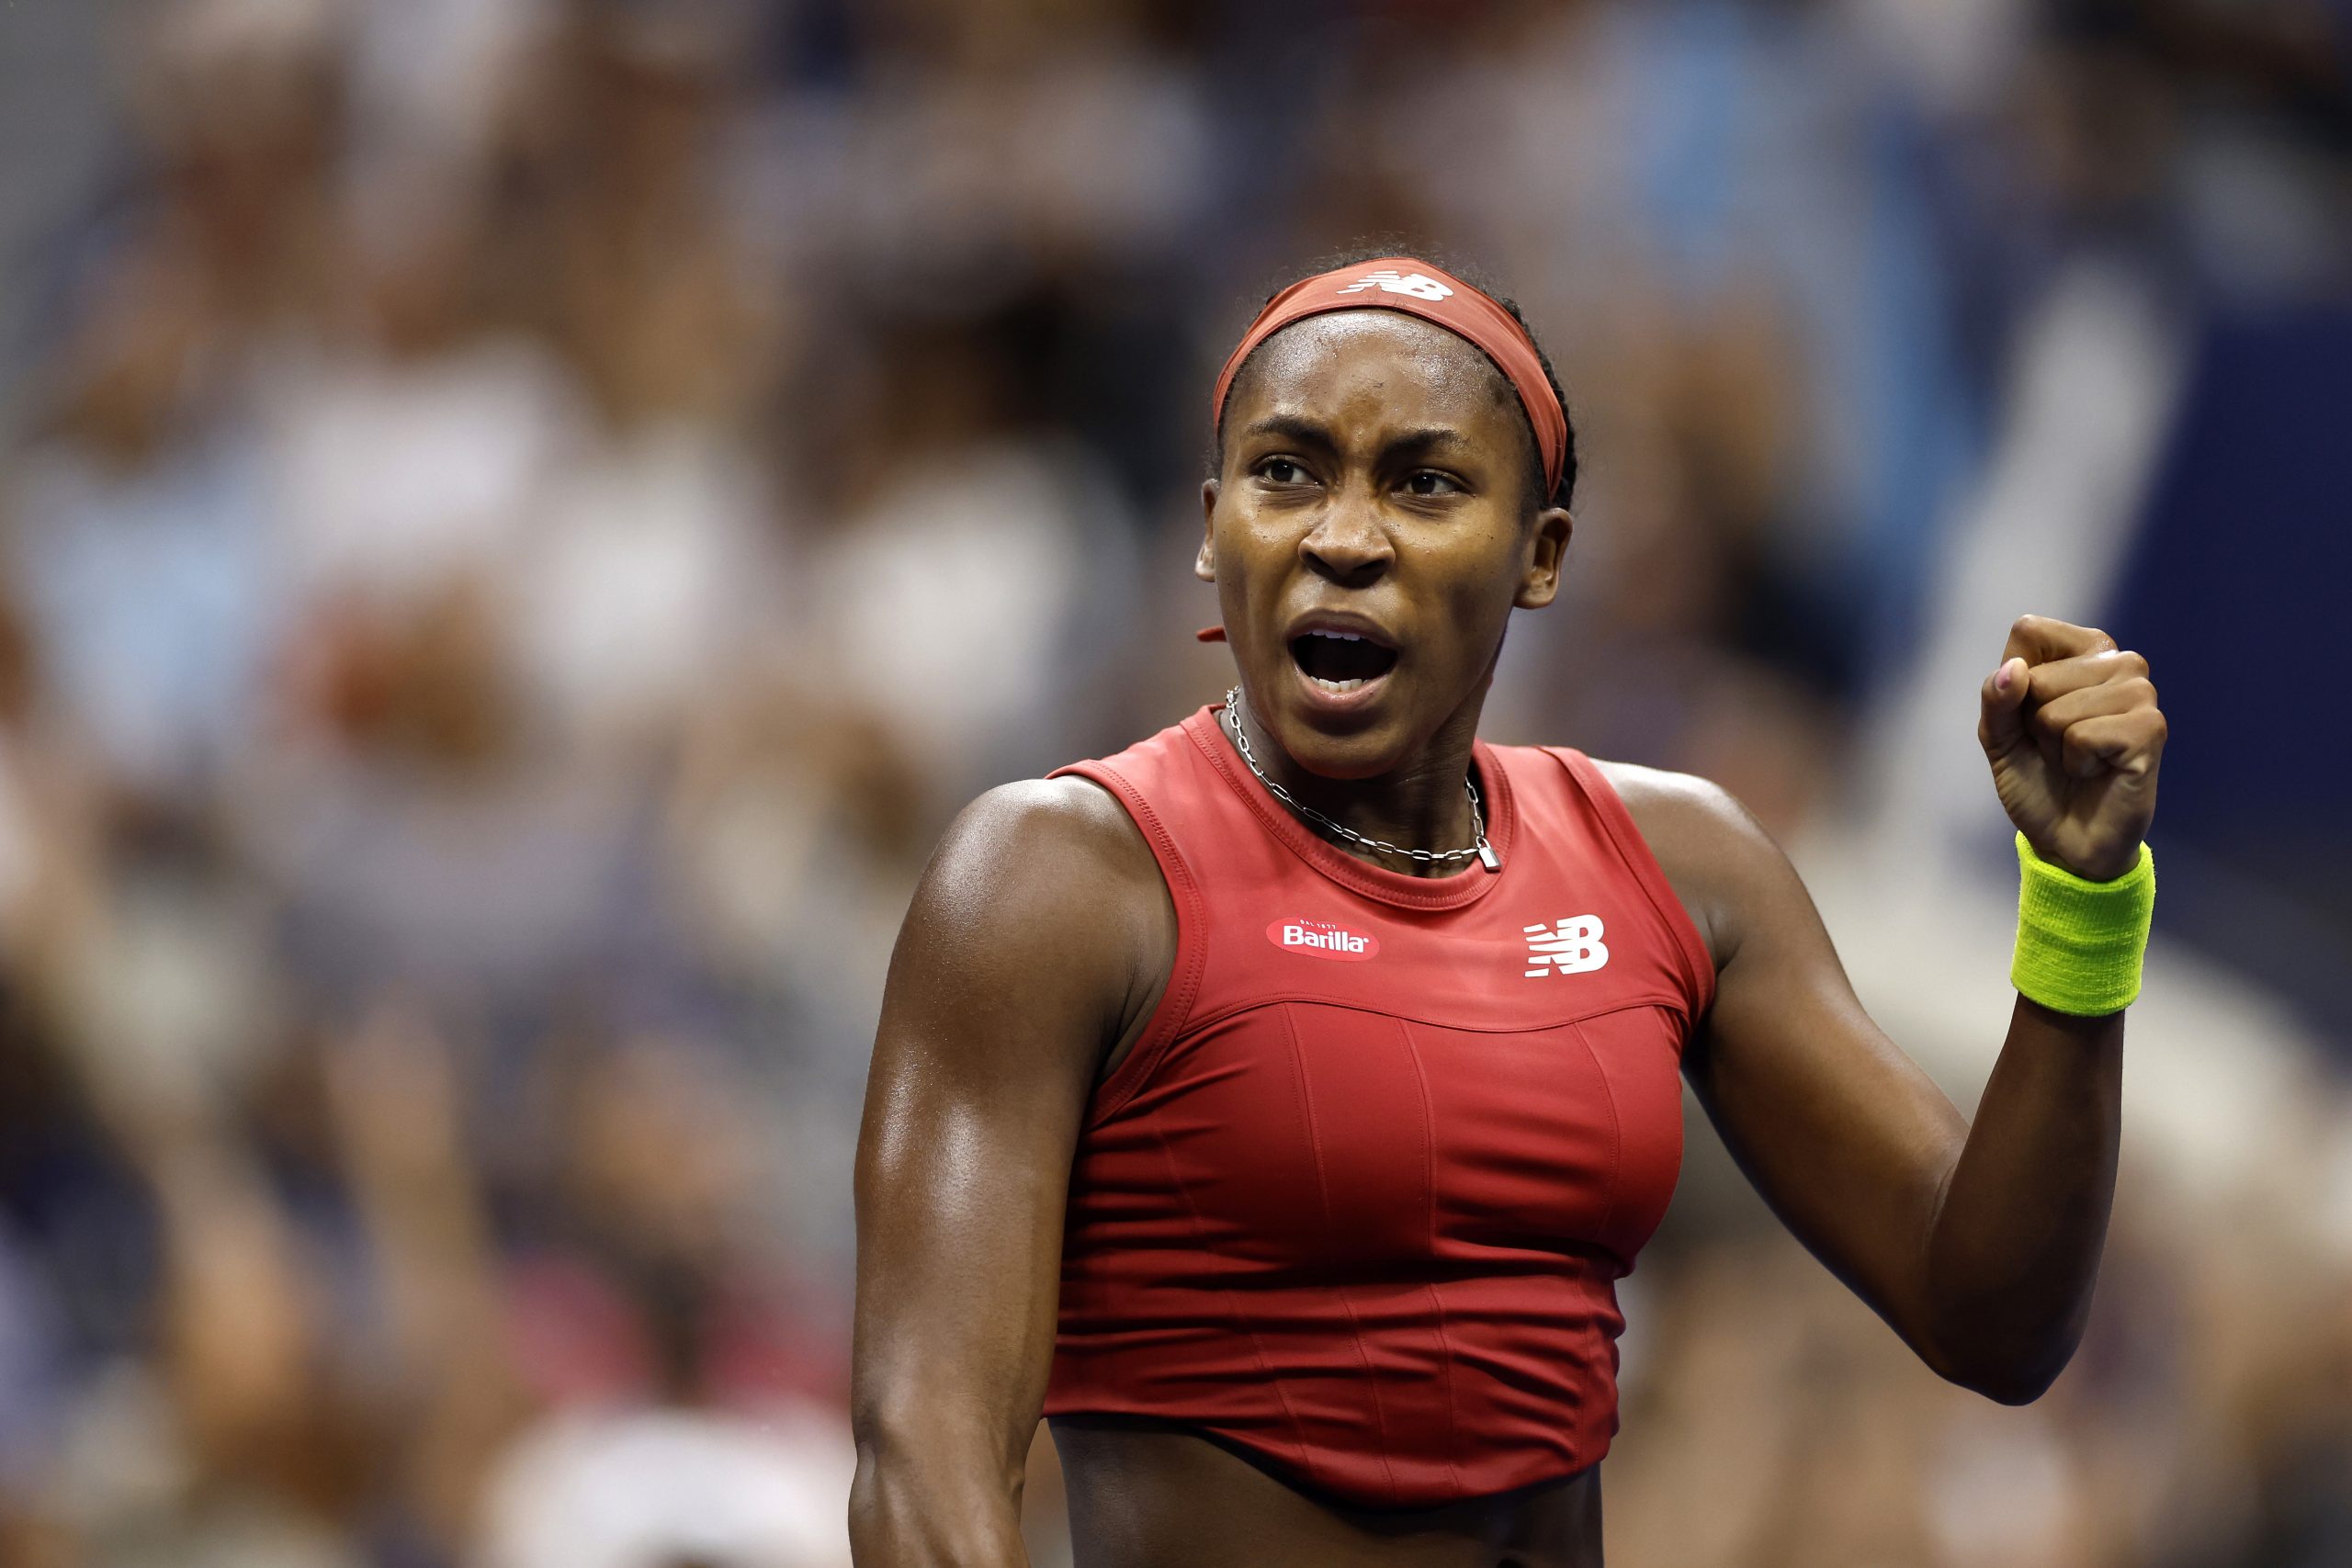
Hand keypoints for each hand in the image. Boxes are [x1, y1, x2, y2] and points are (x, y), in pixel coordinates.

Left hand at [1979, 615, 2165, 881]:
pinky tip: (2096, 771)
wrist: (2066, 838)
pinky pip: (2083, 735)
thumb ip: (1996, 699)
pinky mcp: (2151, 728)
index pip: (2029, 630)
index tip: (2031, 716)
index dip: (2013, 681)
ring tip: (2077, 760)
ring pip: (2058, 710)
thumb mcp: (1999, 737)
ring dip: (2054, 745)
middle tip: (2058, 748)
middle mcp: (2121, 662)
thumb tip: (2015, 670)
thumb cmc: (2037, 780)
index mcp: (2086, 651)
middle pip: (2038, 676)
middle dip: (2033, 723)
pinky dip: (2076, 761)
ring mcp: (2141, 693)